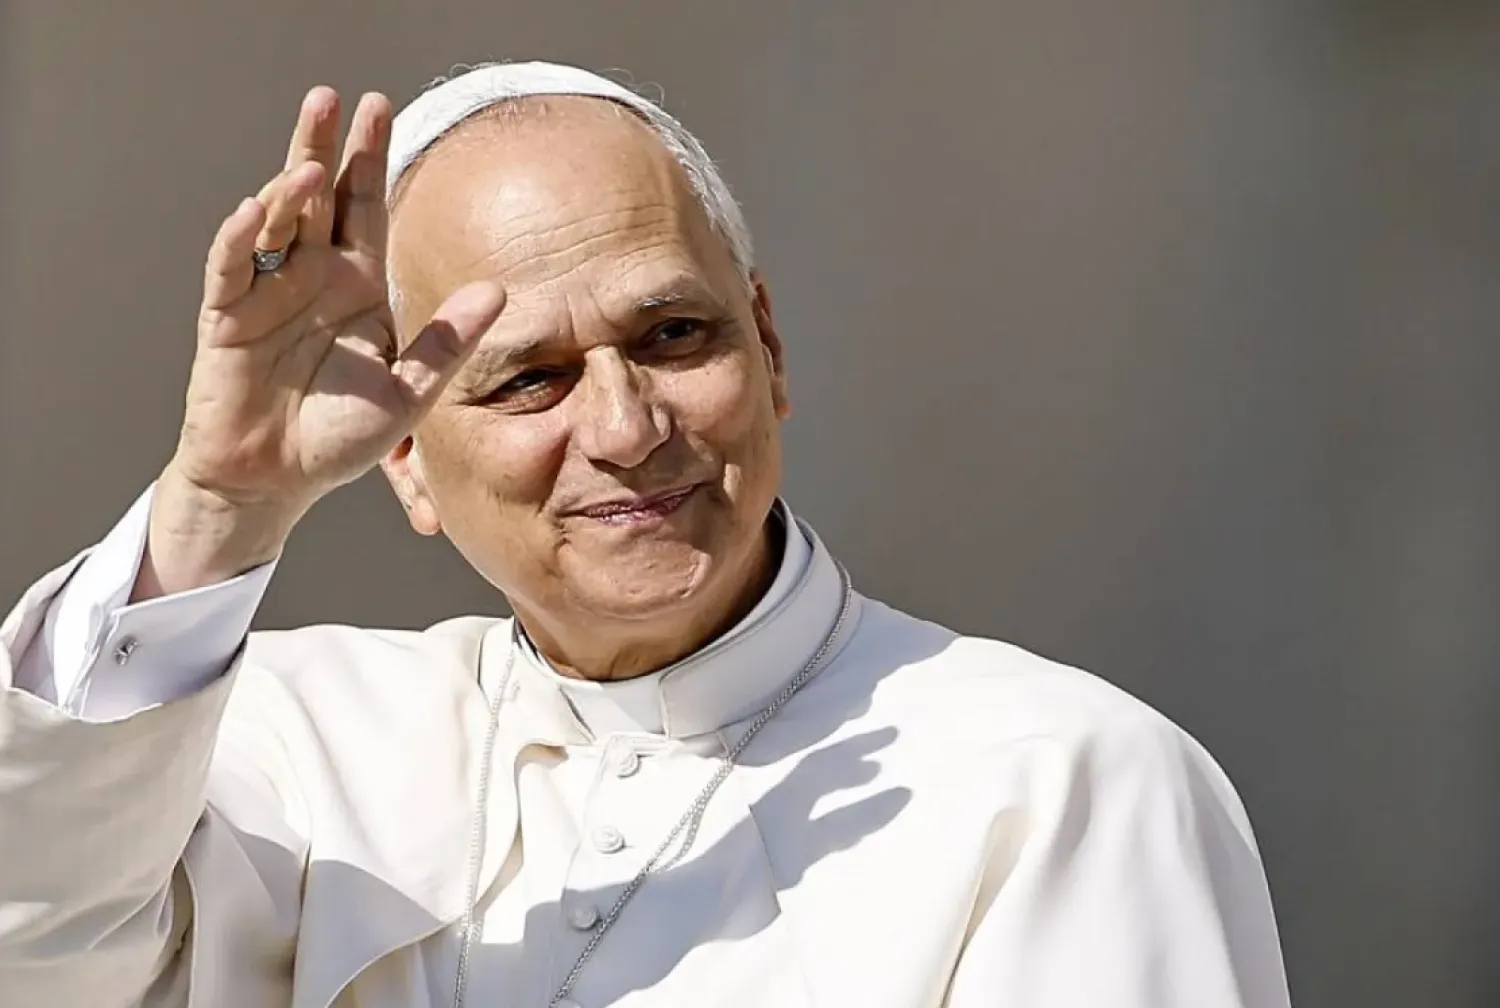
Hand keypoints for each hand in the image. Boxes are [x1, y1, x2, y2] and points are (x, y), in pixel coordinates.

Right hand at [138, 88, 504, 597]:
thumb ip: (447, 341)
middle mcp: (311, 277)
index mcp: (357, 285)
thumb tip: (499, 290)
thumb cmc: (340, 436)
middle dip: (323, 147)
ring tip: (310, 165)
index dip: (369, 159)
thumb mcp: (408, 390)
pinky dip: (239, 238)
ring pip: (275, 222)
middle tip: (332, 98)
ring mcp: (266, 292)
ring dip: (287, 189)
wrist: (278, 478)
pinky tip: (256, 210)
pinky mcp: (227, 317)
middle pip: (317, 198)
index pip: (365, 207)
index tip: (381, 107)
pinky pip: (230, 268)